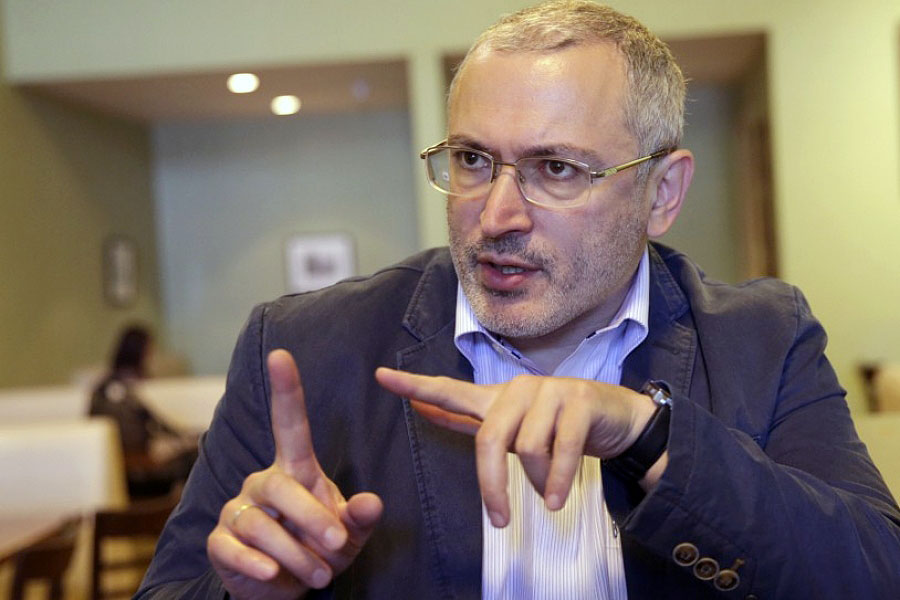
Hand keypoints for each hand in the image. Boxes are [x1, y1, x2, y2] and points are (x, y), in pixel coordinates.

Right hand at [207, 350, 383, 598]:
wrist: (283, 590)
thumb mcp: (348, 536)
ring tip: (321, 574)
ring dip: (295, 554)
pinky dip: (257, 565)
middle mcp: (261, 482)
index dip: (286, 390)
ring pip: (261, 525)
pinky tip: (273, 575)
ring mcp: (237, 510)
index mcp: (294, 470)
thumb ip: (360, 519)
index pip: (289, 424)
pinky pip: (234, 549)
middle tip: (337, 544)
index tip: (282, 354)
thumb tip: (372, 502)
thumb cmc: (317, 551)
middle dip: (312, 517)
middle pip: (280, 487)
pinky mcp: (219, 542)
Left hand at [375, 369, 656, 527]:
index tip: (380, 377)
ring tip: (550, 494)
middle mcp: (519, 390)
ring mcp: (550, 392)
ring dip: (539, 482)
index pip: (449, 390)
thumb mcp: (513, 429)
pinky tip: (556, 499)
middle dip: (493, 484)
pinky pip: (562, 448)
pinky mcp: (579, 400)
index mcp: (497, 399)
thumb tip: (423, 408)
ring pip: (529, 448)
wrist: (618, 420)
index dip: (414, 386)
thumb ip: (469, 419)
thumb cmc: (558, 428)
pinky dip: (559, 480)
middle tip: (500, 519)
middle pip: (489, 438)